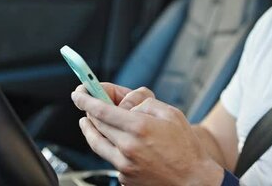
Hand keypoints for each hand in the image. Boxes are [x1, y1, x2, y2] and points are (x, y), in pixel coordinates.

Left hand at [71, 88, 222, 185]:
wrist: (193, 180)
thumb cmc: (185, 147)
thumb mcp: (170, 113)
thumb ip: (144, 103)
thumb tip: (125, 104)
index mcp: (139, 127)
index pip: (101, 110)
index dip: (85, 99)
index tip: (78, 93)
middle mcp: (127, 147)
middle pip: (96, 125)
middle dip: (90, 111)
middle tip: (90, 103)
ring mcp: (124, 165)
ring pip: (96, 143)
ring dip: (90, 129)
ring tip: (89, 121)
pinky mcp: (124, 177)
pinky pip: (110, 157)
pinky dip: (110, 146)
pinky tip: (118, 142)